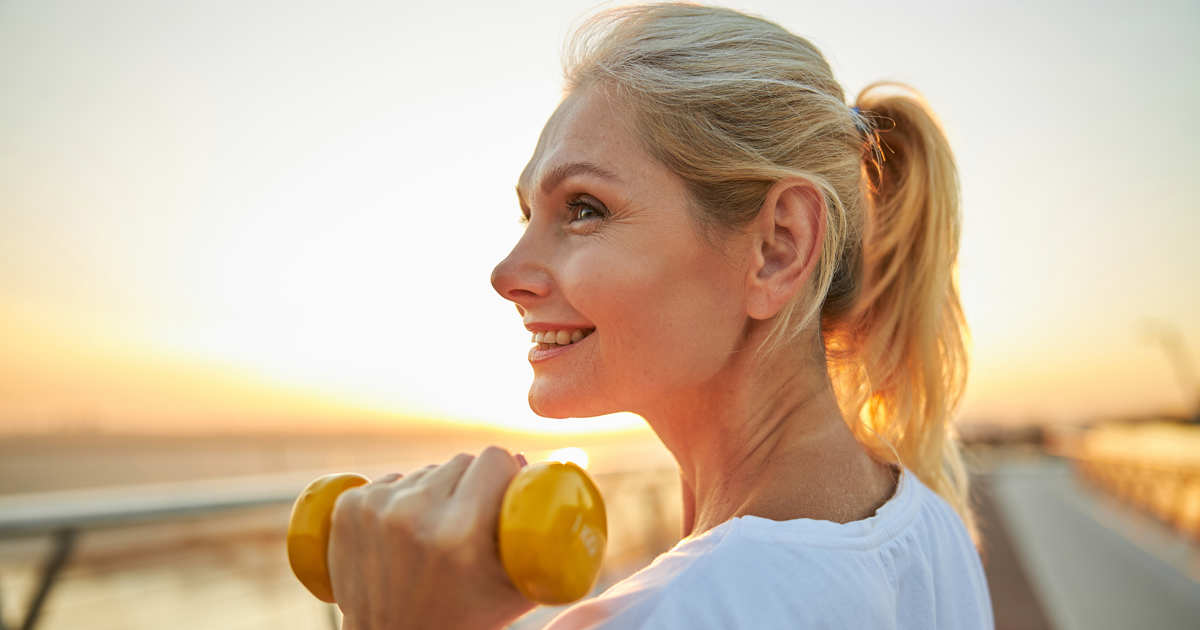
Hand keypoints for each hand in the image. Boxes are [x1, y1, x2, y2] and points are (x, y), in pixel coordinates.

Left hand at [329, 447, 534, 629]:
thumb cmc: (465, 619)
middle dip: (471, 487)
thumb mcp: (517, 586)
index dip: (503, 476)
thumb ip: (537, 529)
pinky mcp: (350, 505)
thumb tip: (531, 461)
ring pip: (427, 470)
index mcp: (460, 534)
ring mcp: (376, 508)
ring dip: (435, 495)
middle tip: (466, 528)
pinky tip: (402, 535)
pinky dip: (403, 500)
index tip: (501, 497)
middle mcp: (413, 514)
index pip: (494, 458)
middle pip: (460, 461)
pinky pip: (395, 480)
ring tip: (431, 539)